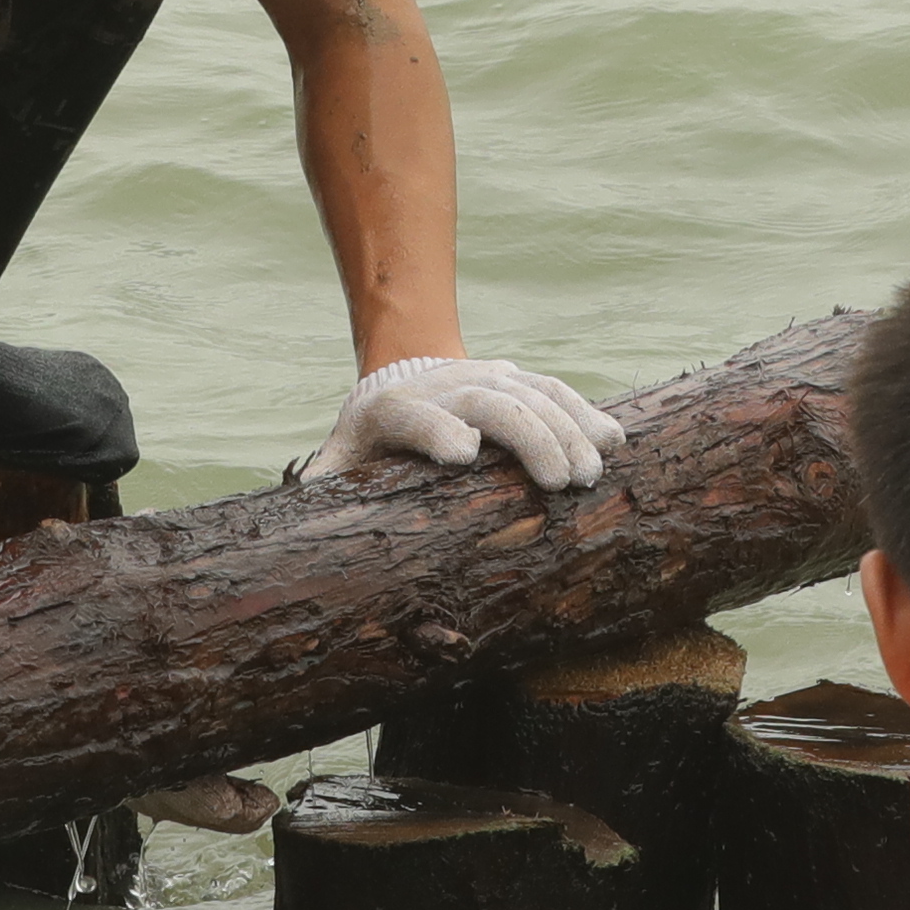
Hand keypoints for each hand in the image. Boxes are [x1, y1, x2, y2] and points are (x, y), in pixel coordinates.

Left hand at [306, 355, 618, 491]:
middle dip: (525, 436)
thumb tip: (295, 533)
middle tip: (560, 483)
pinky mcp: (513, 378)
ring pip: (527, 391)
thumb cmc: (365, 453)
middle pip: (484, 399)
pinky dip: (585, 412)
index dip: (433, 429)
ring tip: (592, 471)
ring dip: (565, 428)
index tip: (464, 454)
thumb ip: (323, 494)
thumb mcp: (336, 471)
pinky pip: (554, 389)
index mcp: (383, 412)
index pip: (408, 413)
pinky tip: (614, 438)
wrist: (398, 385)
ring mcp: (479, 376)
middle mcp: (436, 386)